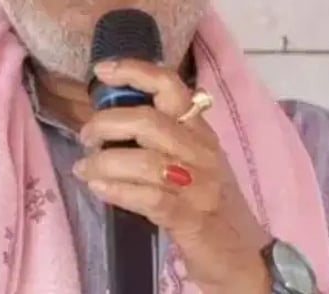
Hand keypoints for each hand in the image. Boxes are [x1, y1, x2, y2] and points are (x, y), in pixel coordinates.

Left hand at [73, 59, 271, 293]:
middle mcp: (202, 152)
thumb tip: (111, 118)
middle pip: (148, 121)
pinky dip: (118, 190)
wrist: (244, 258)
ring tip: (84, 168)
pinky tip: (98, 188)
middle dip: (106, 124)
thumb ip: (162, 138)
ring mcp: (200, 186)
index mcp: (201, 132)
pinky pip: (149, 197)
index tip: (101, 70)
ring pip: (144, 160)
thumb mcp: (193, 162)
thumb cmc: (210, 205)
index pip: (171, 86)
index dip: (134, 71)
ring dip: (104, 162)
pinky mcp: (191, 219)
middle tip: (86, 137)